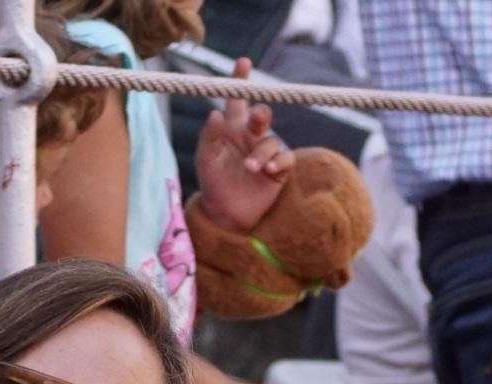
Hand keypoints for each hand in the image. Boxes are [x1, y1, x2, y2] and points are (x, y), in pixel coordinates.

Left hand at [195, 57, 294, 233]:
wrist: (226, 213)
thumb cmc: (212, 182)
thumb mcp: (205, 159)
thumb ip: (209, 135)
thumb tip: (214, 112)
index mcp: (232, 127)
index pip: (237, 99)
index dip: (240, 81)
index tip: (243, 62)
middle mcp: (251, 135)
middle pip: (262, 114)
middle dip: (261, 115)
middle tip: (256, 120)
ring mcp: (266, 151)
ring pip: (272, 141)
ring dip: (262, 153)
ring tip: (250, 169)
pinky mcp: (279, 169)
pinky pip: (286, 158)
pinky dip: (278, 163)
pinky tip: (269, 171)